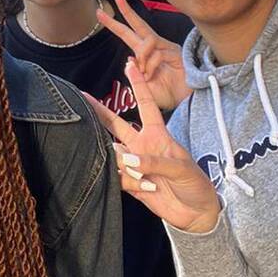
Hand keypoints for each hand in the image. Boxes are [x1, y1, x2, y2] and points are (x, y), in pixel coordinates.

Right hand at [93, 62, 220, 233]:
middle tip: (81, 96)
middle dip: (100, 110)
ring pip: (115, 154)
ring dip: (125, 164)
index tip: (130, 64)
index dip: (138, 85)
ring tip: (147, 177)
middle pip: (116, 124)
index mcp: (158, 135)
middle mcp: (143, 146)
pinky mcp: (131, 183)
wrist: (196, 213)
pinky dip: (132, 183)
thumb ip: (154, 162)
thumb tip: (128, 159)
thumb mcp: (180, 168)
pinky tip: (149, 188)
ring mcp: (136, 164)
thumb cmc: (195, 184)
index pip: (145, 105)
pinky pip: (119, 177)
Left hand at [96, 0, 188, 111]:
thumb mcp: (143, 88)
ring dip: (141, 56)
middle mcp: (154, 47)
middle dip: (127, 10)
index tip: (99, 13)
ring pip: (147, 40)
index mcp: (145, 54)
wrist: (186, 101)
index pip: (128, 34)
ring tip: (144, 72)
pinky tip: (151, 75)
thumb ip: (134, 75)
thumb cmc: (166, 94)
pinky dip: (150, 65)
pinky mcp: (175, 52)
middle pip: (139, 25)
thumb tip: (129, 59)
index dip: (114, 24)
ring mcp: (165, 48)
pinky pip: (157, 53)